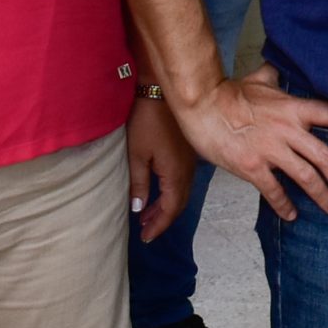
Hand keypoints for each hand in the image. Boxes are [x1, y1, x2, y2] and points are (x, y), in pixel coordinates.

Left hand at [126, 96, 196, 242]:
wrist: (161, 90)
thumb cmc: (146, 121)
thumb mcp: (136, 155)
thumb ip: (139, 184)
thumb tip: (139, 209)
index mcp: (176, 175)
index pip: (170, 210)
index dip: (158, 225)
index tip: (145, 237)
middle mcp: (188, 171)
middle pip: (179, 203)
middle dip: (162, 218)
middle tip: (145, 229)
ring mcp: (190, 160)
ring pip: (181, 192)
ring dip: (166, 205)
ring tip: (148, 213)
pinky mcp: (187, 151)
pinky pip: (183, 180)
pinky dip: (171, 191)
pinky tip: (159, 190)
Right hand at [170, 64, 327, 221]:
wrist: (202, 105)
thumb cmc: (229, 93)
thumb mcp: (258, 80)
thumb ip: (274, 77)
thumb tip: (278, 70)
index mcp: (292, 107)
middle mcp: (287, 129)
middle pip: (326, 157)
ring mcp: (270, 149)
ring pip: (306, 176)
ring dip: (323, 196)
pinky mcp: (252, 166)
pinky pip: (275, 190)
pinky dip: (285, 205)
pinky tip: (292, 215)